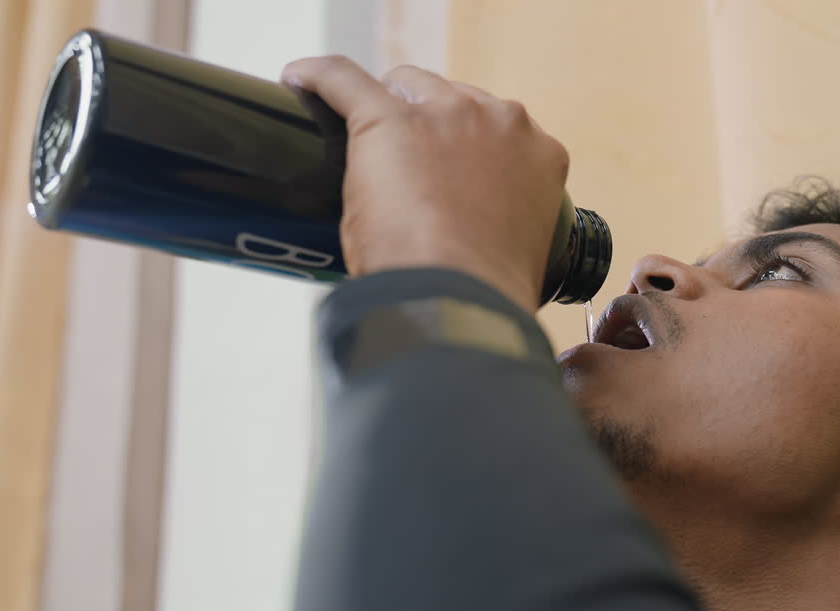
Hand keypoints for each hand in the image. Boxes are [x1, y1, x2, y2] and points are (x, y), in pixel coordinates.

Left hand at [280, 57, 569, 312]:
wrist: (461, 302)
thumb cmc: (487, 294)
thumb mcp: (521, 249)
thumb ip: (504, 222)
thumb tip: (473, 239)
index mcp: (540, 154)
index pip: (498, 130)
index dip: (469, 150)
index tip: (449, 174)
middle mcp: (501, 122)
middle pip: (453, 99)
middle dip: (430, 128)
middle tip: (406, 174)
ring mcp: (446, 114)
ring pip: (404, 85)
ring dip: (386, 107)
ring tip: (362, 147)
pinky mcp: (387, 119)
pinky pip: (343, 79)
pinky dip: (317, 79)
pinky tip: (298, 82)